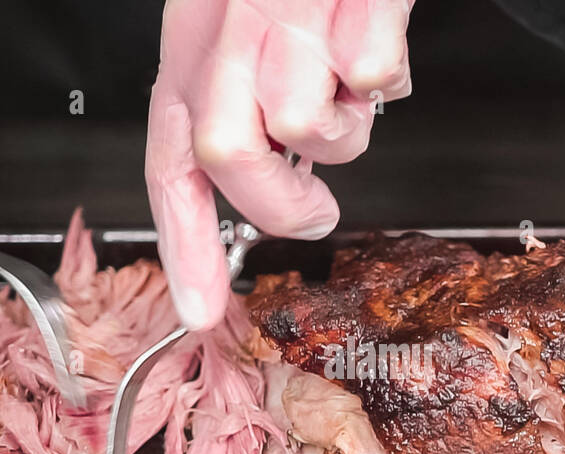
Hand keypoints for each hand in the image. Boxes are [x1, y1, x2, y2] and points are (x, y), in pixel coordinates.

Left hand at [146, 0, 413, 329]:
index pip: (173, 161)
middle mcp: (230, 34)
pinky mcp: (357, 6)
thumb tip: (273, 181)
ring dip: (348, 123)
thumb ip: (240, 98)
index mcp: (193, 45)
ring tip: (348, 76)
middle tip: (316, 207)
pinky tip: (377, 35)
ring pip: (313, 128)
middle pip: (232, 159)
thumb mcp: (236, 21)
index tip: (200, 312)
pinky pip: (378, 80)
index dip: (185, 246)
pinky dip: (391, 75)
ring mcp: (293, 19)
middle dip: (284, 204)